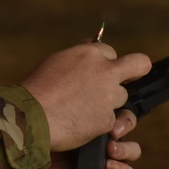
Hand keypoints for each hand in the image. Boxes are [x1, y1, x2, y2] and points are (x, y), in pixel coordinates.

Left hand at [2, 112, 141, 168]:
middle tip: (113, 130)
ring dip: (126, 149)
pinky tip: (110, 168)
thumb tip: (78, 97)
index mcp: (84, 125)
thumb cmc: (33, 165)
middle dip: (125, 123)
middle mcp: (97, 143)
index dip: (114, 106)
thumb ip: (65, 118)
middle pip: (125, 125)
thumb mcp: (48, 135)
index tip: (107, 106)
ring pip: (132, 151)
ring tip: (110, 151)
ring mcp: (104, 165)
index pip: (108, 108)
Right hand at [21, 41, 150, 151]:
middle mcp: (105, 71)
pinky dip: (97, 124)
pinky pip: (109, 120)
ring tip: (83, 109)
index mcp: (90, 53)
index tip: (101, 69)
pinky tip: (79, 124)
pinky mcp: (107, 119)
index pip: (110, 52)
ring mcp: (109, 96)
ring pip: (120, 97)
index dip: (105, 62)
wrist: (31, 117)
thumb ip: (78, 56)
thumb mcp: (56, 61)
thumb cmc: (37, 89)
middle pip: (138, 65)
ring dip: (108, 102)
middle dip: (138, 69)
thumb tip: (89, 45)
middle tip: (132, 76)